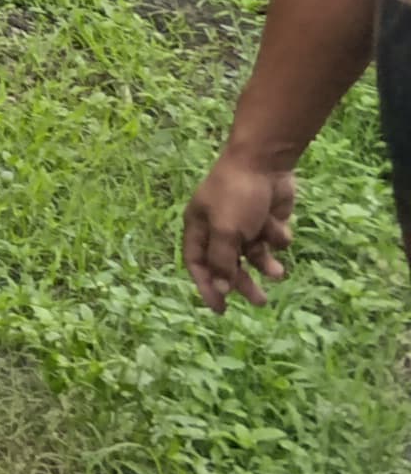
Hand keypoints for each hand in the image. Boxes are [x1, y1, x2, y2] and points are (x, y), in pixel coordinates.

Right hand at [185, 147, 299, 310]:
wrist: (265, 164)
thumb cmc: (236, 195)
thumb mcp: (226, 230)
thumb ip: (222, 261)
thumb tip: (220, 288)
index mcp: (199, 227)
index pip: (197, 264)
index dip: (207, 286)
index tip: (221, 309)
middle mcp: (219, 229)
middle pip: (229, 265)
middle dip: (244, 283)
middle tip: (261, 302)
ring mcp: (244, 226)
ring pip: (254, 257)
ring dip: (266, 264)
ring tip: (277, 272)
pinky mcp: (266, 222)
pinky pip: (272, 242)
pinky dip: (275, 236)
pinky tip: (276, 224)